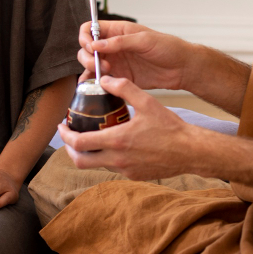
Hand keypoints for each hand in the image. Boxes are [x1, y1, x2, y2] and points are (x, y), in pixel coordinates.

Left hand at [58, 76, 199, 180]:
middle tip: (69, 136)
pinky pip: (112, 168)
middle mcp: (118, 159)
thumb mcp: (147, 102)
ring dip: (87, 154)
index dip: (65, 135)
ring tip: (89, 138)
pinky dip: (106, 158)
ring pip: (96, 165)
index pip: (79, 143)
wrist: (190, 151)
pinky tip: (113, 145)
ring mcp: (125, 170)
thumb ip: (124, 88)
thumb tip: (103, 78)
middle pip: (80, 161)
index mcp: (117, 140)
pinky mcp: (133, 176)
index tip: (62, 125)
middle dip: (69, 150)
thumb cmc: (170, 127)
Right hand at [78, 21, 190, 90]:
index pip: (90, 29)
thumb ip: (120, 42)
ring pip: (91, 64)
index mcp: (117, 31)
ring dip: (90, 70)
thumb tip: (96, 45)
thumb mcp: (144, 40)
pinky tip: (94, 86)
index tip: (91, 47)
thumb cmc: (168, 47)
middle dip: (87, 57)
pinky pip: (101, 80)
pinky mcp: (120, 77)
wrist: (182, 68)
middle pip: (86, 48)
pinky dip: (94, 83)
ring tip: (105, 74)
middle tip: (102, 65)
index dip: (86, 37)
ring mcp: (115, 62)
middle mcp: (113, 46)